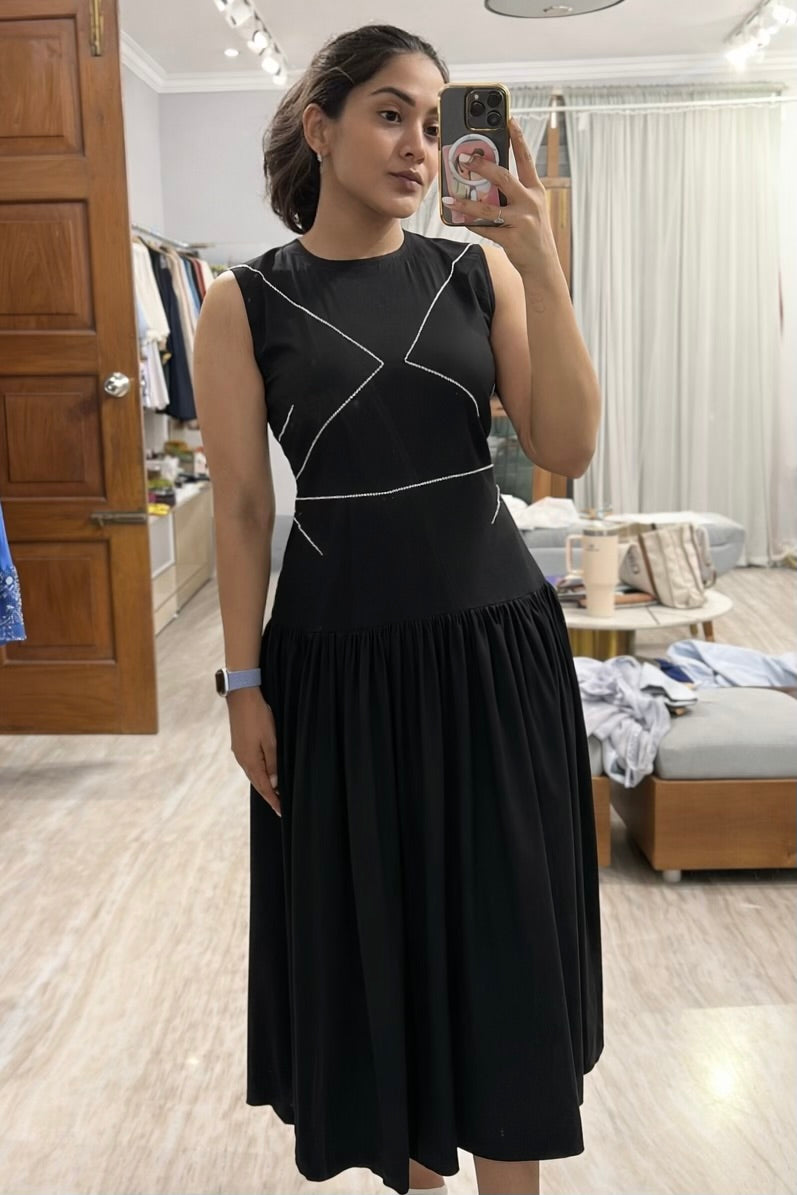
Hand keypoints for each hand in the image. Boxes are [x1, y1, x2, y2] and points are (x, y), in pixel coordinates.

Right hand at [227, 688, 280, 817]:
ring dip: (263, 785)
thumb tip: (274, 784)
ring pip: (253, 775)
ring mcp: (239, 752)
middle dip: (268, 795)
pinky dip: (258, 774)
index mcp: (251, 761)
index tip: (281, 811)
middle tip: (279, 806)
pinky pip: (249, 765)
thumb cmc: (258, 717)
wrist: (241, 697)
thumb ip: (273, 763)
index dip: (273, 800)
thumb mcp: (271, 740)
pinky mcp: (239, 745)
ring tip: (273, 794)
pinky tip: (263, 774)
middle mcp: (242, 760)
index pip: (264, 787)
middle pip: (257, 783)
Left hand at [441, 117, 559, 277]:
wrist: (543, 265)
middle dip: (482, 167)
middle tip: (464, 159)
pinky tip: (458, 218)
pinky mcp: (512, 239)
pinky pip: (485, 229)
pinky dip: (471, 223)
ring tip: (450, 198)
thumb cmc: (532, 233)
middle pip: (503, 178)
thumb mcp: (529, 209)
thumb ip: (512, 194)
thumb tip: (485, 181)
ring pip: (489, 208)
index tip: (508, 119)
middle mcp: (530, 202)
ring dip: (466, 202)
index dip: (518, 139)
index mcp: (535, 190)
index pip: (526, 159)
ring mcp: (522, 221)